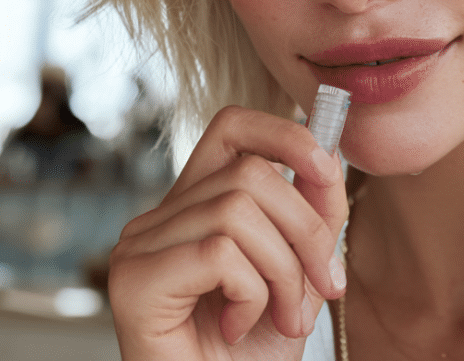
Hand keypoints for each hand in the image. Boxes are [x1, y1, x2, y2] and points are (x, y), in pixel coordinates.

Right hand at [108, 105, 348, 360]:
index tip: (327, 168)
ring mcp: (140, 244)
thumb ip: (315, 212)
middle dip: (307, 230)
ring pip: (238, 211)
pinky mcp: (133, 279)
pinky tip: (237, 326)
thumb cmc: (255, 350)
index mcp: (199, 202)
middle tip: (326, 287)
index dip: (284, 133)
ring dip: (284, 272)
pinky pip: (218, 252)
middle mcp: (162, 215)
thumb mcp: (302, 269)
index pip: (233, 126)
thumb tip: (330, 156)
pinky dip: (250, 293)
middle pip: (251, 172)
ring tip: (284, 318)